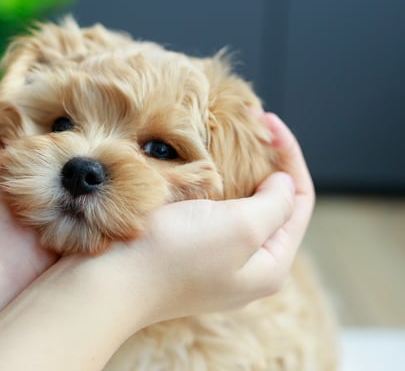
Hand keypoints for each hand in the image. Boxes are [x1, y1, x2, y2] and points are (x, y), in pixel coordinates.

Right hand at [93, 112, 313, 322]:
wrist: (104, 283)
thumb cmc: (172, 255)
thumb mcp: (241, 227)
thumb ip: (275, 203)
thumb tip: (282, 183)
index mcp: (270, 267)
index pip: (299, 202)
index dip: (289, 156)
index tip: (266, 121)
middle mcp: (246, 270)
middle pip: (272, 206)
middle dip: (265, 164)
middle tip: (247, 126)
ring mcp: (213, 265)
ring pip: (240, 210)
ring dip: (237, 175)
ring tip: (226, 143)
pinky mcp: (184, 258)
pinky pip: (210, 217)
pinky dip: (210, 188)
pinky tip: (197, 171)